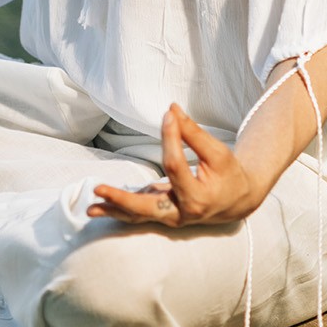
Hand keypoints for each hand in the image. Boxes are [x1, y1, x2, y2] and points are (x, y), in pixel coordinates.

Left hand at [87, 102, 263, 227]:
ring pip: (138, 216)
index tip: (169, 116)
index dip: (170, 137)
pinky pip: (137, 214)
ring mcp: (169, 217)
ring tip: (89, 208)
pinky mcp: (160, 213)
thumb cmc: (228, 175)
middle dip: (121, 199)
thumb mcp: (218, 153)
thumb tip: (171, 109)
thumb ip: (193, 134)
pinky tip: (96, 207)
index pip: (175, 165)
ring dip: (113, 209)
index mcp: (198, 198)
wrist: (236, 202)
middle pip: (147, 208)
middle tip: (98, 188)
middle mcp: (181, 213)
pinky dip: (118, 210)